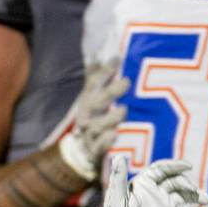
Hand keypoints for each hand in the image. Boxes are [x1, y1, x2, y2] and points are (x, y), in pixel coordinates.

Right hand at [53, 61, 129, 181]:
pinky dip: (105, 141)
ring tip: (124, 110)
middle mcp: (86, 116)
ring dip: (110, 117)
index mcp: (87, 100)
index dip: (104, 72)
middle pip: (95, 103)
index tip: (117, 59)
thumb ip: (99, 77)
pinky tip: (115, 134)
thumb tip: (109, 54)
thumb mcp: (94, 97)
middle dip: (110, 92)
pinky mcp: (94, 151)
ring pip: (97, 126)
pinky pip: (98, 147)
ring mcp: (89, 134)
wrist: (81, 152)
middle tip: (126, 82)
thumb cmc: (94, 118)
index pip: (93, 84)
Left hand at [67, 156, 207, 206]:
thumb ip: (119, 176)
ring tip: (207, 201)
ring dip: (197, 197)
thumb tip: (120, 156)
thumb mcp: (117, 196)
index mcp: (144, 183)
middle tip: (194, 191)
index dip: (175, 166)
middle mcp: (156, 192)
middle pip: (177, 182)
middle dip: (187, 185)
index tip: (188, 166)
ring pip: (186, 197)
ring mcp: (165, 205)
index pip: (162, 170)